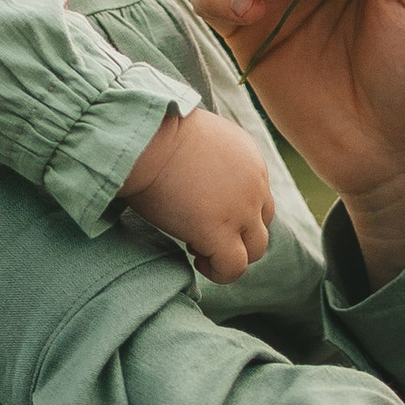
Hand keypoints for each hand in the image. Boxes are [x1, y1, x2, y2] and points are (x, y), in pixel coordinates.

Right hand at [117, 104, 275, 280]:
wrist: (143, 135)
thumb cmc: (153, 133)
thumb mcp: (196, 138)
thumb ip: (208, 158)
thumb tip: (194, 173)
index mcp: (249, 159)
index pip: (257, 197)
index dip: (233, 211)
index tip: (201, 210)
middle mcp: (254, 185)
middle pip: (261, 224)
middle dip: (235, 234)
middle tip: (198, 231)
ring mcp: (241, 210)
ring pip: (255, 249)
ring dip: (230, 255)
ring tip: (197, 249)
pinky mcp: (219, 231)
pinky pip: (233, 268)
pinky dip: (219, 272)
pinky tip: (197, 260)